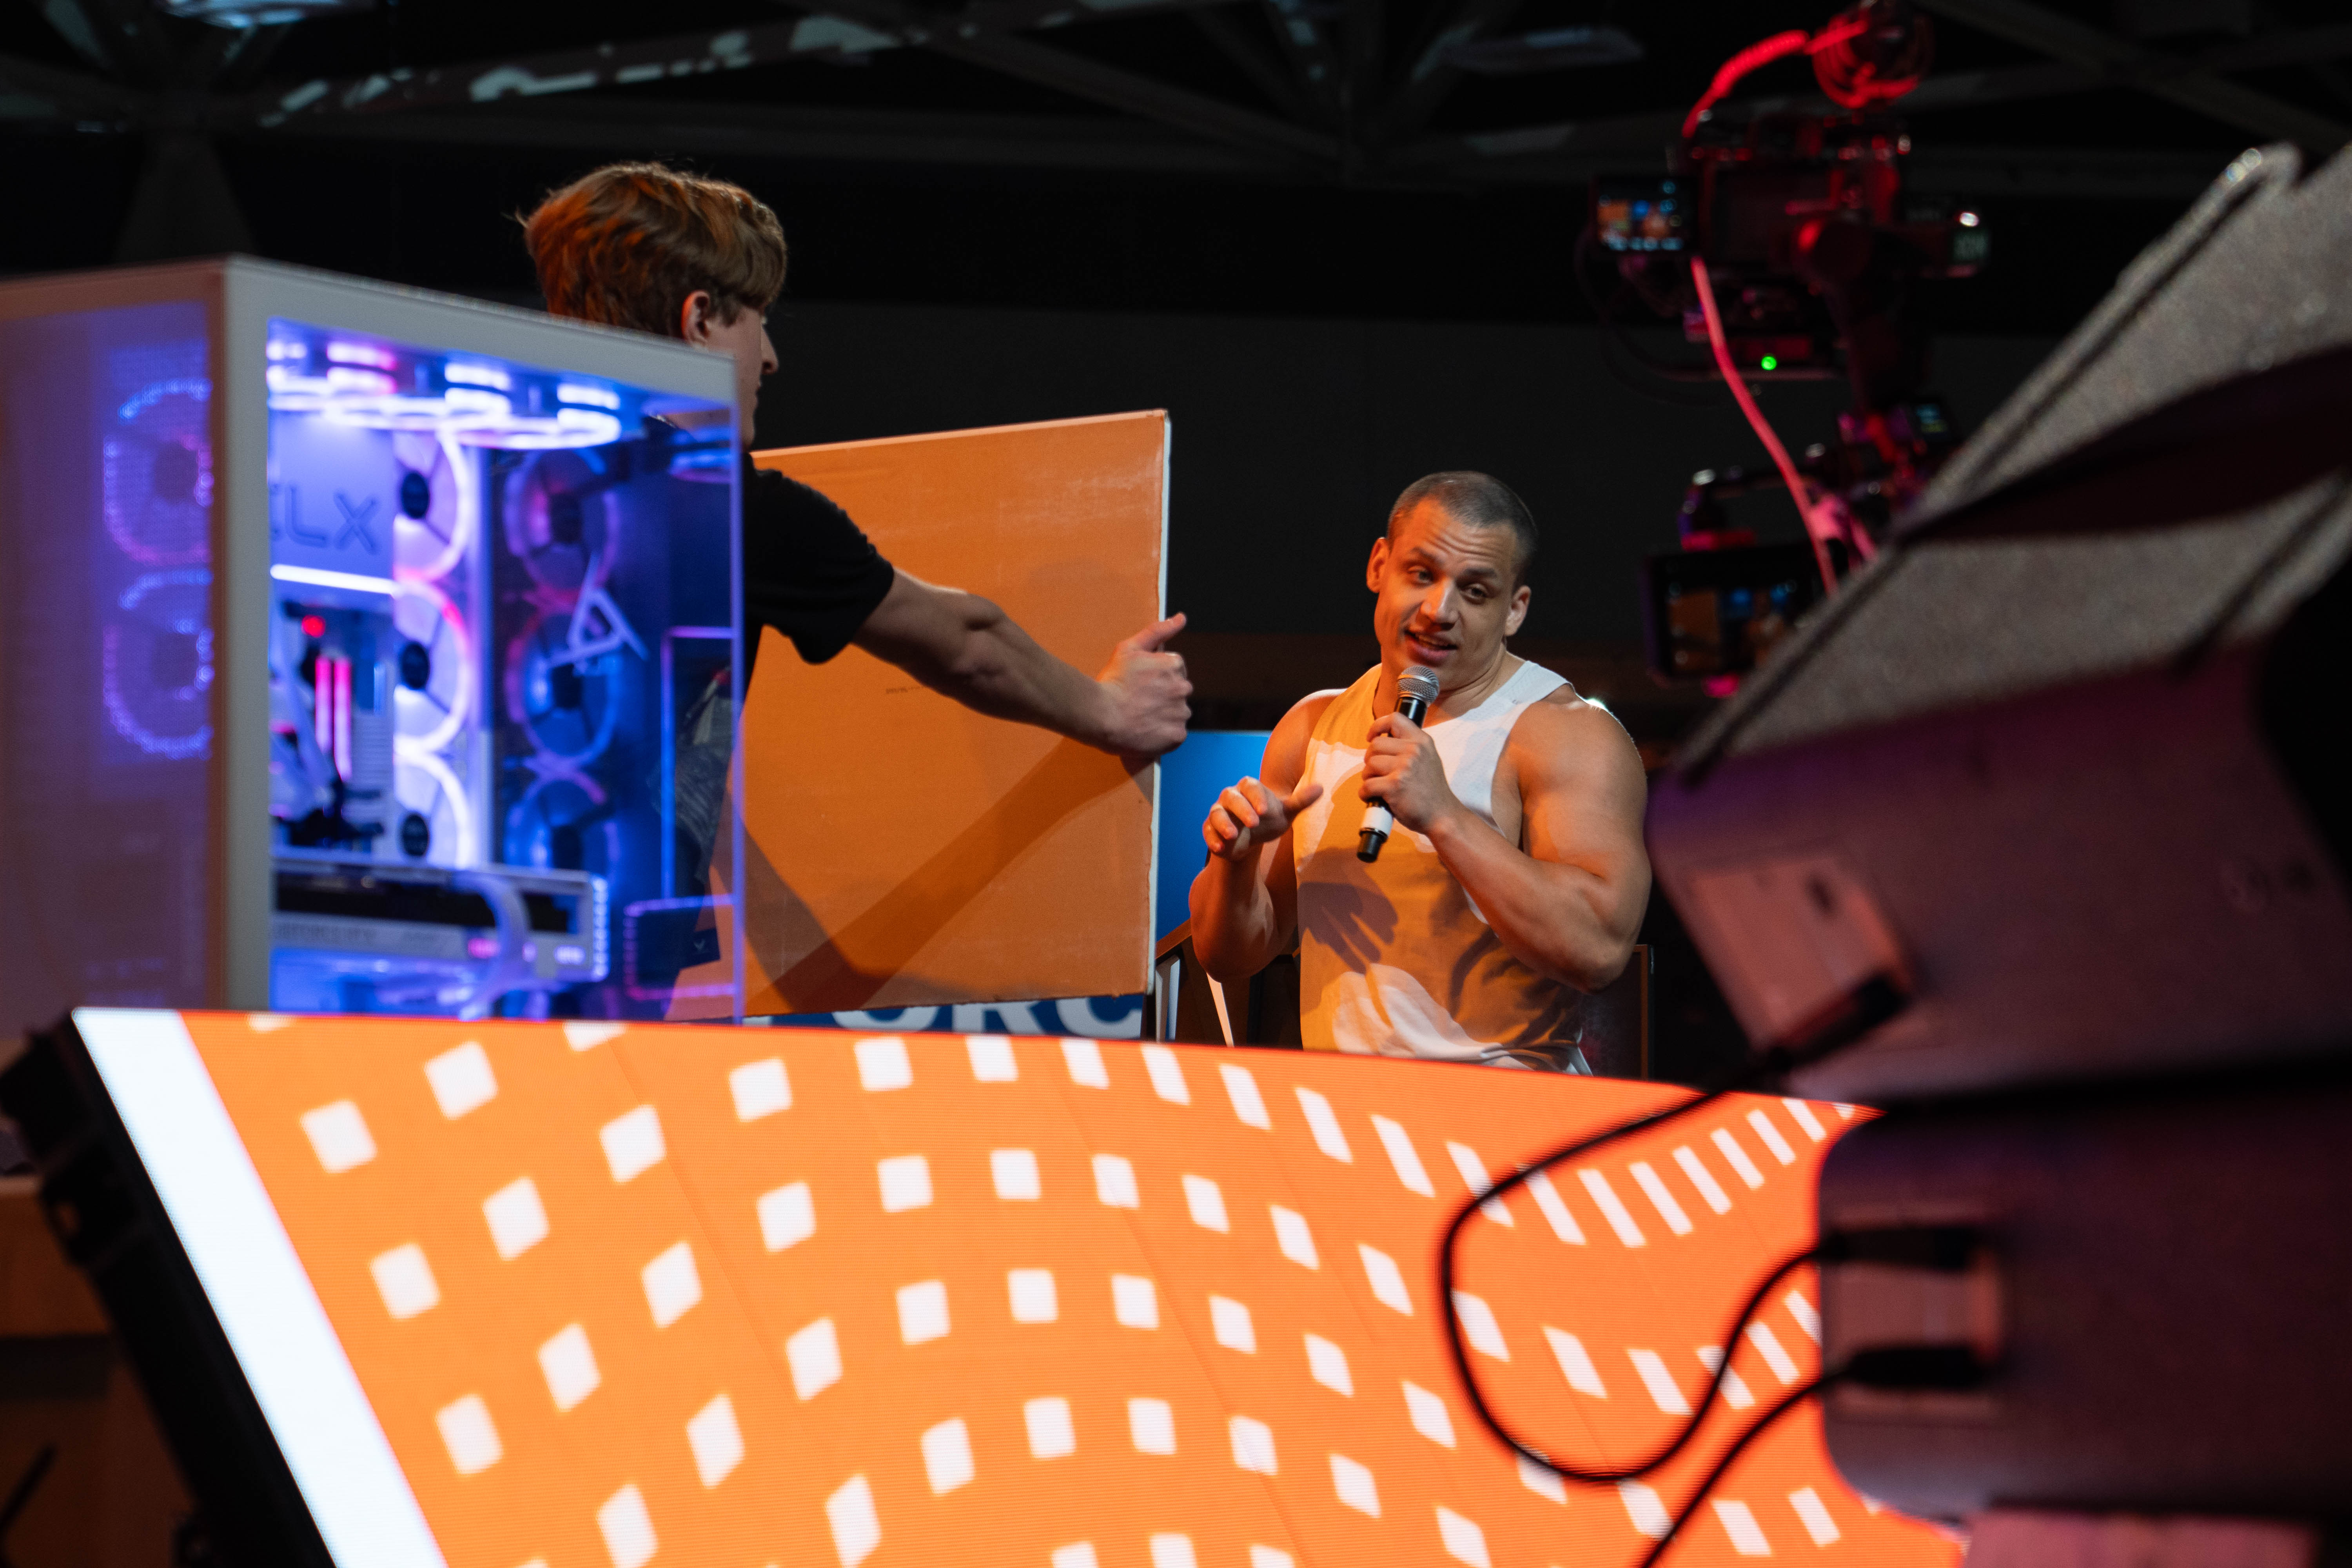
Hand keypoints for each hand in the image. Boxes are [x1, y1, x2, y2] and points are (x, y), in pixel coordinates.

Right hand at [1094, 613, 1192, 755]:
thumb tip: (1181, 618)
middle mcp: (1182, 687)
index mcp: (1174, 665)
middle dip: (1163, 695)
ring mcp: (1181, 713)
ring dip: (1164, 715)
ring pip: (1177, 713)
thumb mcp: (1129, 648)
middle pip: (1178, 691)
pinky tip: (1146, 730)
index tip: (1141, 685)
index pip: (1174, 670)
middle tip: (1139, 702)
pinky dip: (1163, 734)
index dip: (1156, 677)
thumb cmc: (1112, 682)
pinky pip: (1175, 734)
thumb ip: (1158, 631)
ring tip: (1141, 717)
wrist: (1100, 715)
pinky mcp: (1177, 735)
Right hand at [1204, 776, 1323, 860]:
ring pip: (1217, 813)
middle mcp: (1231, 797)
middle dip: (1242, 809)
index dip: (1257, 796)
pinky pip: (1208, 831)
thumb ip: (1300, 801)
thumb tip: (1321, 788)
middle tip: (1254, 823)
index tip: (1266, 810)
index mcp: (1249, 788)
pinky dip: (1211, 839)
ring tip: (1232, 836)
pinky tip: (1220, 848)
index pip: (1250, 786)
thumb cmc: (1268, 821)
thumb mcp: (1285, 813)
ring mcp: (1219, 812)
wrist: (1250, 841)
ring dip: (1223, 824)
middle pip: (1232, 797)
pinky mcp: (1210, 828)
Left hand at [1361, 710, 1460, 834]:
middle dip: (1371, 759)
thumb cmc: (1432, 791)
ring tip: (1379, 786)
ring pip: (1369, 765)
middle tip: (1378, 772)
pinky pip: (1367, 785)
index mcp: (1422, 741)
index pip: (1395, 719)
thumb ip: (1411, 747)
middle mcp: (1414, 750)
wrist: (1442, 816)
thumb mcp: (1429, 759)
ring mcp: (1404, 767)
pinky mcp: (1394, 785)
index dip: (1377, 726)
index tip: (1371, 736)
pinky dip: (1365, 794)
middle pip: (1375, 745)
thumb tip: (1384, 740)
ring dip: (1368, 777)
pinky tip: (1374, 798)